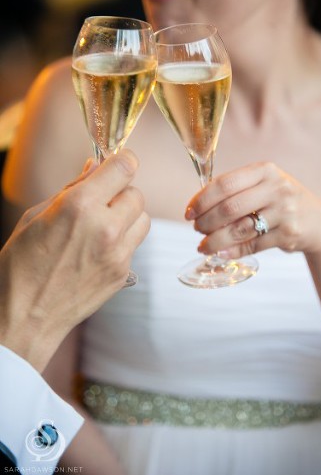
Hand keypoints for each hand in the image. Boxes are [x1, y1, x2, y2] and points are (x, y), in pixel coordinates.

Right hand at [0, 150, 149, 370]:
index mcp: (79, 206)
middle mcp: (105, 226)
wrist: (23, 316)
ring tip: (101, 227)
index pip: (124, 168)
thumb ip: (71, 190)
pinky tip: (98, 250)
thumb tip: (94, 167)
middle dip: (121, 193)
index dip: (122, 162)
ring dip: (127, 217)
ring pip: (143, 218)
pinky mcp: (124, 272)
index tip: (118, 164)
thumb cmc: (20, 265)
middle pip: (136, 193)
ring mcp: (118, 252)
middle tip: (101, 203)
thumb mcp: (35, 217)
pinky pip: (135, 244)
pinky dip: (123, 241)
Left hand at [187, 162, 320, 258]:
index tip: (189, 212)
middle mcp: (278, 188)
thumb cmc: (283, 202)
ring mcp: (285, 211)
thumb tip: (197, 206)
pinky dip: (232, 251)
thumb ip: (237, 189)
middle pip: (229, 207)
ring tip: (204, 245)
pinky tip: (220, 253)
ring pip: (239, 229)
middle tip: (196, 230)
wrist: (319, 222)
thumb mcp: (266, 185)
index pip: (225, 183)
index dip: (202, 200)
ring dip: (215, 240)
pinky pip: (253, 245)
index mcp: (267, 170)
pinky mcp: (289, 234)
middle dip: (206, 222)